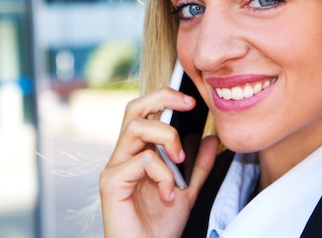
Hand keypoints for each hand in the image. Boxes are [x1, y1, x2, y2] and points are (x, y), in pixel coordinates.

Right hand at [99, 88, 219, 237]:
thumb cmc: (161, 225)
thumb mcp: (189, 190)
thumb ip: (199, 165)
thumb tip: (211, 138)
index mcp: (138, 152)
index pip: (145, 111)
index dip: (166, 97)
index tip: (193, 101)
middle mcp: (123, 155)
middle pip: (134, 108)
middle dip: (163, 98)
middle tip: (189, 105)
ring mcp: (114, 168)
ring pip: (136, 128)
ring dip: (166, 138)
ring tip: (180, 160)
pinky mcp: (110, 183)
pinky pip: (141, 161)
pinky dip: (163, 174)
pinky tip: (169, 194)